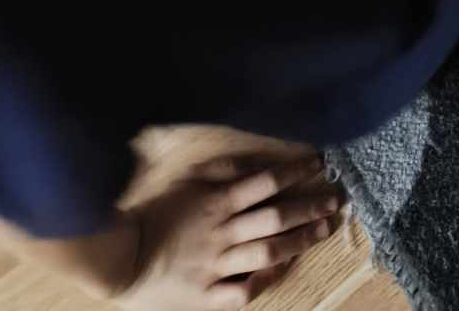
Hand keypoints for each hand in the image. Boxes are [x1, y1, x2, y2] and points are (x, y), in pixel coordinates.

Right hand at [120, 155, 343, 310]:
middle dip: (310, 207)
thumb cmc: (155, 216)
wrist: (122, 262)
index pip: (266, 182)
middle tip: (337, 200)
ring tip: (324, 229)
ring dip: (301, 240)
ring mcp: (217, 267)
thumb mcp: (187, 181)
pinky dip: (266, 282)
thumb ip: (222, 171)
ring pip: (268, 253)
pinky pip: (243, 292)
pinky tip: (284, 269)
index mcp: (216, 203)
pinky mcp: (208, 296)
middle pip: (275, 218)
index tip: (320, 164)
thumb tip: (256, 163)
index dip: (296, 171)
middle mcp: (222, 233)